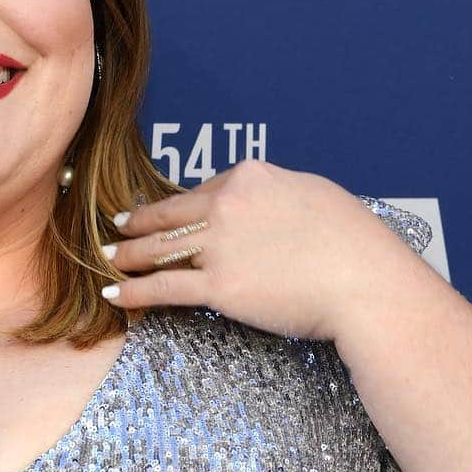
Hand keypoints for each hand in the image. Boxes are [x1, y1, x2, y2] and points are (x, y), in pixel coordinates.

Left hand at [101, 159, 412, 341]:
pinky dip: (134, 292)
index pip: (204, 190)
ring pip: (158, 249)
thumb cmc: (353, 242)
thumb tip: (262, 203)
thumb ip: (276, 195)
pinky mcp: (217, 288)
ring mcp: (218, 246)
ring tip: (108, 259)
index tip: (165, 213)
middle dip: (138, 223)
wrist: (364, 283)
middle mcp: (227, 205)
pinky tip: (115, 295)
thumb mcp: (315, 195)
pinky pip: (163, 288)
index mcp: (250, 176)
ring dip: (126, 254)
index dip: (183, 205)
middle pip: (169, 214)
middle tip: (118, 227)